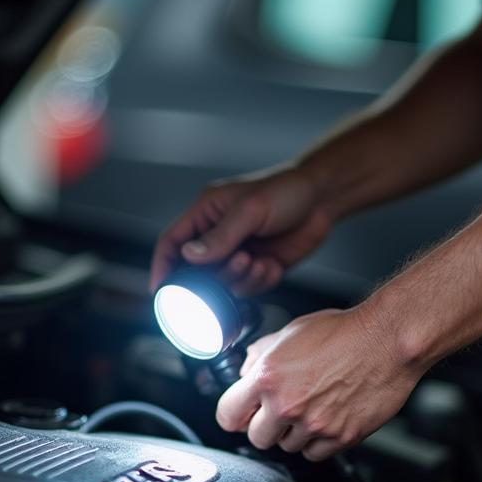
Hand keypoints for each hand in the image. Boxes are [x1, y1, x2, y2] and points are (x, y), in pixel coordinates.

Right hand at [149, 166, 330, 295]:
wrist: (322, 198)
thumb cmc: (286, 191)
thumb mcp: (250, 210)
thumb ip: (219, 237)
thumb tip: (188, 256)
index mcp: (206, 214)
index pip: (172, 242)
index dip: (162, 265)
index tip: (159, 290)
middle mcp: (218, 236)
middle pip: (198, 271)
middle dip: (215, 277)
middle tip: (238, 264)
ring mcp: (238, 253)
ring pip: (224, 283)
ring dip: (241, 279)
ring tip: (259, 262)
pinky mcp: (258, 266)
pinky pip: (249, 288)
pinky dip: (260, 281)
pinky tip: (272, 265)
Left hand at [215, 304, 421, 460]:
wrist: (387, 340)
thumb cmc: (344, 332)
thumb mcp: (291, 331)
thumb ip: (262, 354)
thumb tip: (246, 370)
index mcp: (267, 377)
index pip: (227, 414)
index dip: (234, 414)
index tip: (241, 414)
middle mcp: (287, 404)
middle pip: (257, 438)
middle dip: (265, 425)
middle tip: (281, 409)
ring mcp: (314, 424)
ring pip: (287, 447)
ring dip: (294, 433)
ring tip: (312, 407)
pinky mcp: (340, 437)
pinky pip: (315, 454)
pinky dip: (317, 442)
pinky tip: (326, 418)